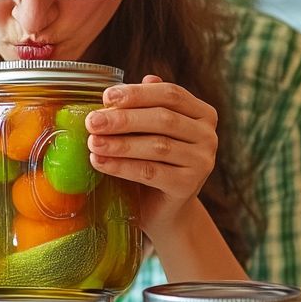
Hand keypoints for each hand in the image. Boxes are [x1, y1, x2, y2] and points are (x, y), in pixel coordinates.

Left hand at [85, 75, 218, 234]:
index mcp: (202, 114)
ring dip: (121, 143)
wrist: (163, 208)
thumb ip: (140, 109)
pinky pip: (151, 172)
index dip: (137, 93)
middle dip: (124, 119)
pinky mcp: (187, 185)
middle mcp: (208, 136)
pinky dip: (122, 166)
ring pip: (157, 146)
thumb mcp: (147, 132)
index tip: (106, 96)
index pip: (170, 94)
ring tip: (93, 142)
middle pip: (164, 119)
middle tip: (92, 121)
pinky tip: (100, 162)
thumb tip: (115, 93)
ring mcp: (201, 162)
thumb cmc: (153, 161)